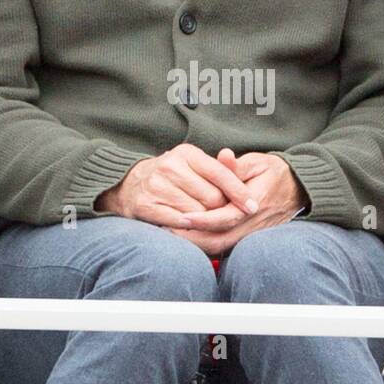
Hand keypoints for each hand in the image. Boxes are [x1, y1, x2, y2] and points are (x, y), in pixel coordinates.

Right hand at [95, 142, 259, 229]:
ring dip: (206, 223)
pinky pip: (178, 223)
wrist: (130, 185)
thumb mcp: (194, 166)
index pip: (220, 173)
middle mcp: (171, 167)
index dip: (239, 192)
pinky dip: (188, 229)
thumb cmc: (173, 177)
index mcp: (187, 154)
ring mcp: (157, 186)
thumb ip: (220, 171)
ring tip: (208, 223)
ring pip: (197, 213)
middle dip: (222, 210)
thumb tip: (245, 181)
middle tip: (226, 217)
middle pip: (211, 198)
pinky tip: (192, 228)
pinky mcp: (146, 204)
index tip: (253, 206)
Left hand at [169, 147, 304, 256]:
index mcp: (256, 204)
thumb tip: (223, 156)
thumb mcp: (257, 163)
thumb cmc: (274, 172)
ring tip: (174, 234)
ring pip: (221, 248)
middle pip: (220, 241)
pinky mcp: (249, 239)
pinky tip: (188, 237)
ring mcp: (252, 235)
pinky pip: (225, 247)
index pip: (226, 218)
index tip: (182, 217)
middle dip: (194, 239)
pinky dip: (206, 245)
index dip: (203, 220)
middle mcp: (254, 225)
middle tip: (169, 231)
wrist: (297, 189)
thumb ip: (237, 165)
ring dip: (197, 245)